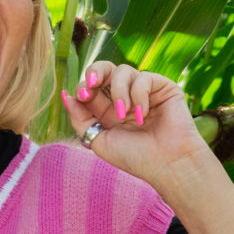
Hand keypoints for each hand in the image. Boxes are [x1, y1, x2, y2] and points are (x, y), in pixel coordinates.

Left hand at [62, 63, 210, 186]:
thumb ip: (80, 119)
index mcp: (109, 110)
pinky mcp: (163, 87)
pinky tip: (143, 115)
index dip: (84, 87)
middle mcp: (126, 97)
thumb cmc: (135, 157)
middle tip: (92, 82)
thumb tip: (66, 96)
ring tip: (124, 113)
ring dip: (119, 91)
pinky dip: (139, 95)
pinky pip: (143, 78)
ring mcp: (144, 91)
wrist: (167, 164)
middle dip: (95, 71)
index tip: (82, 95)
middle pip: (105, 69)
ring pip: (123, 71)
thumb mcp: (98, 140)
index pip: (91, 88)